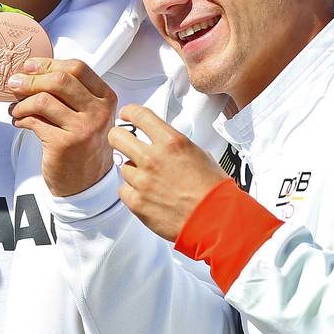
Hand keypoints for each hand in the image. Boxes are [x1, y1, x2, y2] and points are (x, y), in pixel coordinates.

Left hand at [8, 58, 117, 196]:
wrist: (87, 184)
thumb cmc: (83, 146)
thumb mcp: (88, 115)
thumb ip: (69, 93)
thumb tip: (31, 72)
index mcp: (105, 98)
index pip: (77, 68)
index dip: (48, 63)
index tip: (29, 66)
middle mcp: (98, 112)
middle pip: (60, 79)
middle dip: (30, 79)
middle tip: (14, 84)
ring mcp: (83, 129)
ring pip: (43, 100)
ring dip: (21, 102)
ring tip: (15, 109)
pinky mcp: (64, 144)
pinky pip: (34, 121)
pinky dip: (20, 118)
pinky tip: (18, 122)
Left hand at [107, 105, 229, 240]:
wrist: (216, 221)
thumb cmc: (213, 192)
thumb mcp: (200, 155)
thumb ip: (176, 146)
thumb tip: (166, 144)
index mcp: (171, 142)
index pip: (139, 115)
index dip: (129, 112)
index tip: (126, 115)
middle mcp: (153, 158)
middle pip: (117, 136)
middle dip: (119, 137)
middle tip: (123, 142)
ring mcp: (142, 180)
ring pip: (123, 166)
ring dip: (133, 171)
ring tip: (151, 180)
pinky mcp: (136, 202)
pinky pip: (124, 190)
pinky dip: (132, 191)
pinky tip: (147, 194)